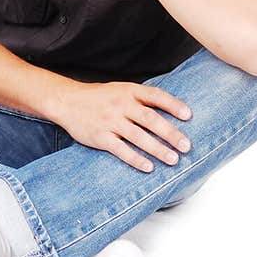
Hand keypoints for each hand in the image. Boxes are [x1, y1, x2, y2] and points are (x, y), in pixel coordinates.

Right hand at [55, 78, 192, 171]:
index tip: (189, 116)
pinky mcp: (100, 137)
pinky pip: (120, 150)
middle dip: (170, 133)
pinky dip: (135, 159)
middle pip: (150, 119)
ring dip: (157, 149)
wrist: (66, 101)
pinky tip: (149, 167)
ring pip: (138, 136)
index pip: (155, 96)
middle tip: (186, 146)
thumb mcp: (120, 89)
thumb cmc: (99, 97)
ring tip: (173, 159)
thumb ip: (141, 98)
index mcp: (128, 91)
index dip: (173, 105)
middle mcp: (120, 105)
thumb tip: (171, 112)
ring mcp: (110, 121)